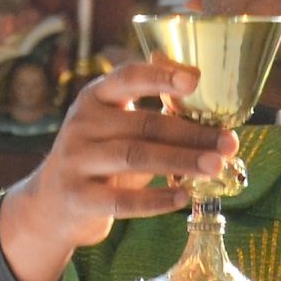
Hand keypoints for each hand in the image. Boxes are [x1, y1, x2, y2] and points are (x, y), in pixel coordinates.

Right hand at [0, 61, 237, 280]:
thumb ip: (152, 118)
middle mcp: (82, 124)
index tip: (195, 80)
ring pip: (135, 158)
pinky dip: (156, 200)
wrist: (51, 204)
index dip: (161, 76)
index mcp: (94, 98)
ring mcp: (76, 161)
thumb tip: (213, 116)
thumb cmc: (101, 160)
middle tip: (228, 142)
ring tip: (215, 167)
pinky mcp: (78, 197)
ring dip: (181, 162)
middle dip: (191, 133)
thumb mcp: (118, 129)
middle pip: (144, 125)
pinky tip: (184, 197)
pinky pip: (121, 200)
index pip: (127, 77)